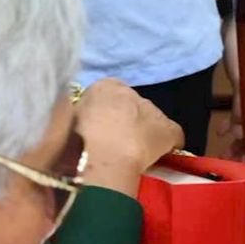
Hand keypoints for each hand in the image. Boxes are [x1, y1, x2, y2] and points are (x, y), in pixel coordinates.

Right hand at [72, 79, 183, 196]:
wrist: (104, 154)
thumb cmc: (80, 138)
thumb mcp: (71, 118)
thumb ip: (82, 112)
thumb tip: (85, 117)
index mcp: (103, 86)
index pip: (108, 93)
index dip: (107, 111)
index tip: (102, 126)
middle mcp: (130, 92)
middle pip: (131, 105)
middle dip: (127, 120)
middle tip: (116, 141)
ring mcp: (152, 110)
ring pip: (150, 120)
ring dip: (144, 131)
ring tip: (134, 152)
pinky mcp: (168, 129)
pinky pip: (173, 135)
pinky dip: (169, 144)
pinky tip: (160, 157)